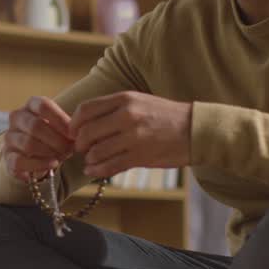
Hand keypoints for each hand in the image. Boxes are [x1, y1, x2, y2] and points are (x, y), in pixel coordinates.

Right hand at [3, 96, 76, 181]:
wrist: (35, 154)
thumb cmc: (51, 136)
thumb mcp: (60, 127)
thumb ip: (67, 128)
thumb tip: (75, 136)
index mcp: (31, 105)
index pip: (43, 106)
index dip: (60, 120)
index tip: (73, 133)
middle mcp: (17, 118)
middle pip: (35, 126)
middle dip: (56, 140)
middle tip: (70, 148)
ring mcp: (10, 137)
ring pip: (28, 143)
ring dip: (49, 152)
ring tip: (62, 156)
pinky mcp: (7, 156)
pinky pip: (20, 161)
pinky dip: (39, 164)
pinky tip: (52, 164)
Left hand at [70, 91, 191, 178]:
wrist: (195, 129)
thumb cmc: (165, 115)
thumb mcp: (139, 100)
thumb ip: (113, 108)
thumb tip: (85, 122)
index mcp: (125, 99)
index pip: (86, 109)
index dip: (74, 123)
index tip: (73, 131)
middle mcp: (127, 116)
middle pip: (87, 132)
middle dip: (79, 143)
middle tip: (81, 148)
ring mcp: (134, 137)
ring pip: (96, 151)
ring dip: (89, 158)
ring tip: (91, 159)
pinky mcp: (140, 157)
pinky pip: (110, 166)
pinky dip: (97, 170)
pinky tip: (94, 170)